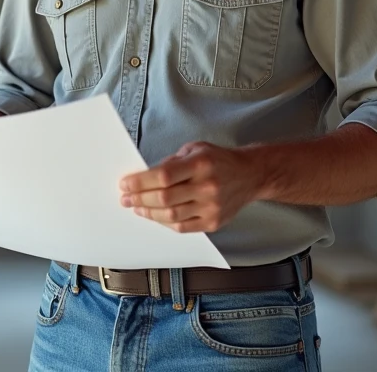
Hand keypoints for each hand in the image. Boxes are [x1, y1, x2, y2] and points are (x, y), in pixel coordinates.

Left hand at [118, 142, 267, 232]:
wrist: (250, 175)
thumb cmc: (218, 160)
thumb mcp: (195, 149)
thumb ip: (171, 163)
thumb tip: (144, 177)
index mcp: (200, 164)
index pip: (163, 176)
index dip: (140, 182)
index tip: (125, 184)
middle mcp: (207, 186)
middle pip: (164, 198)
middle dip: (139, 199)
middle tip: (125, 199)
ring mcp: (211, 207)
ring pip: (171, 216)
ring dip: (149, 213)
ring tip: (137, 207)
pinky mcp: (214, 222)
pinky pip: (183, 227)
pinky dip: (165, 223)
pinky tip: (155, 216)